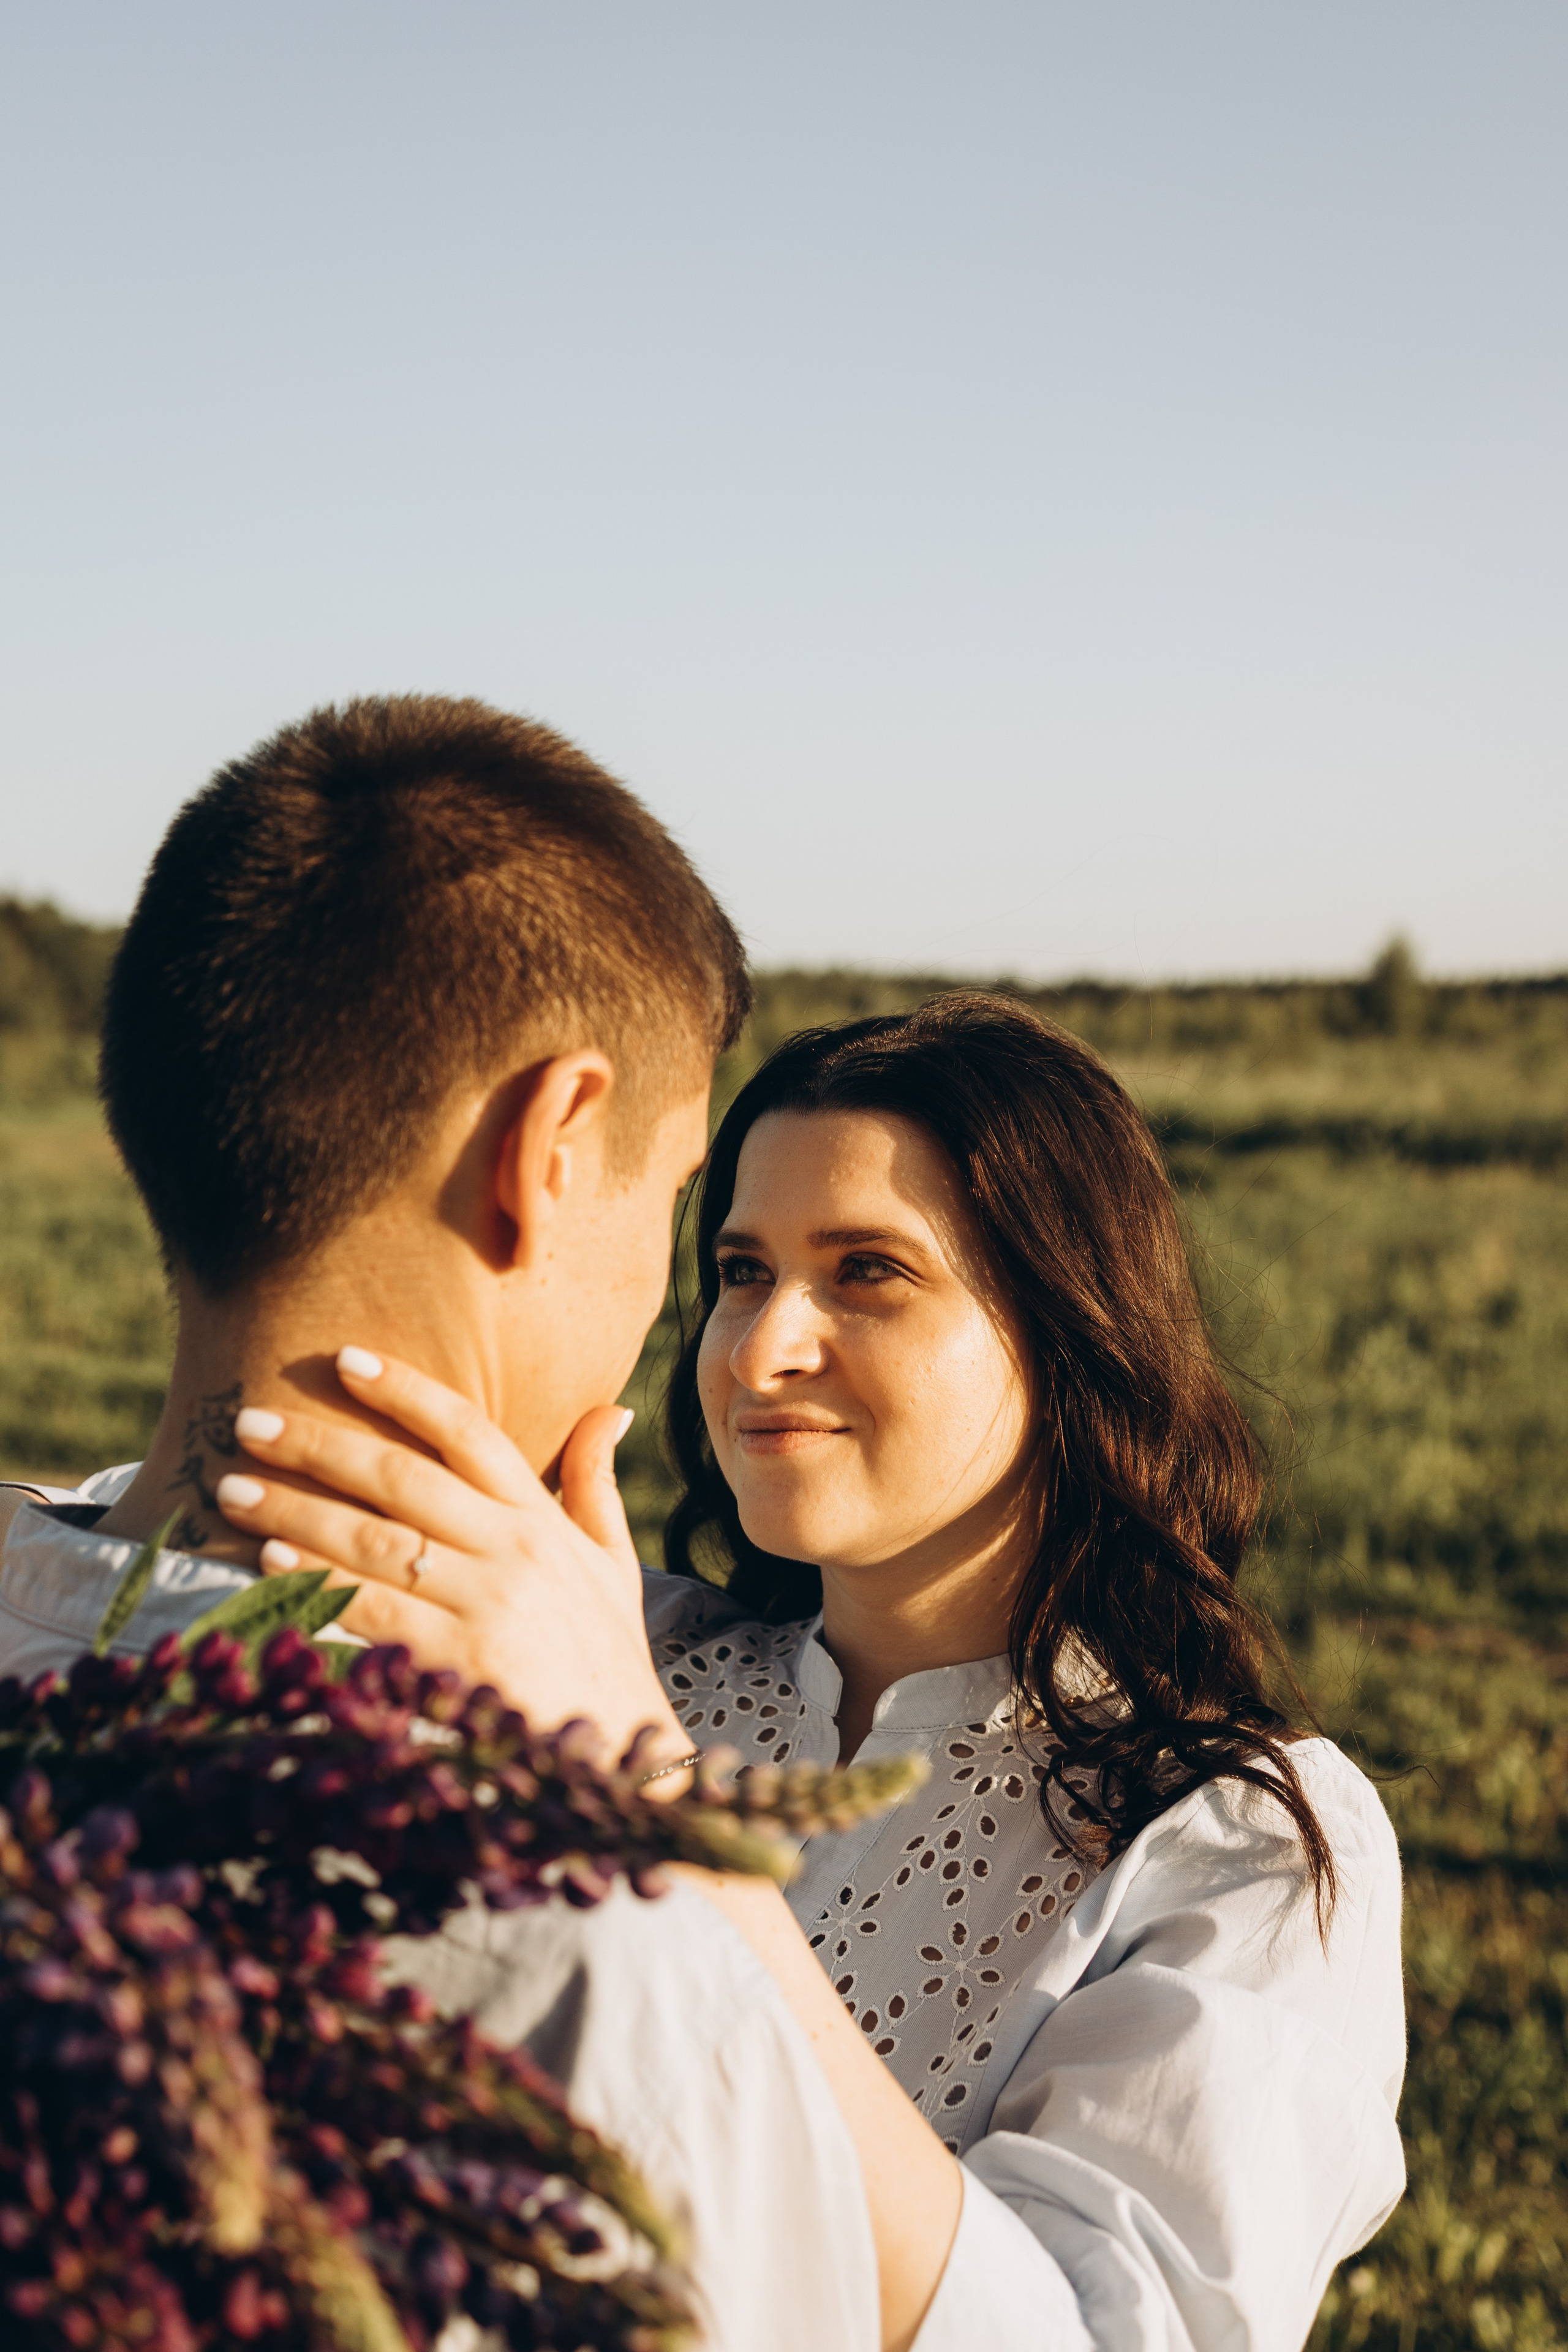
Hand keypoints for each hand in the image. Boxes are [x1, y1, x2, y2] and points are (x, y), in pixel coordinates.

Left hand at [214, 1348, 690, 1770]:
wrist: (625, 1756)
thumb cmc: (607, 1654)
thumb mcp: (614, 1562)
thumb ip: (596, 1483)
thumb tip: (612, 1409)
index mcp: (542, 1519)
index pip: (468, 1433)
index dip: (406, 1390)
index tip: (344, 1359)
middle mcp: (512, 1551)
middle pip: (401, 1478)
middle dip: (318, 1446)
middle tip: (247, 1424)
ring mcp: (485, 1607)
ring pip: (374, 1542)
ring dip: (296, 1512)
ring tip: (235, 1491)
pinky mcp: (457, 1665)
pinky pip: (372, 1614)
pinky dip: (318, 1585)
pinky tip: (270, 1565)